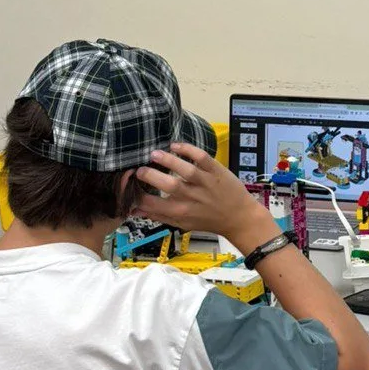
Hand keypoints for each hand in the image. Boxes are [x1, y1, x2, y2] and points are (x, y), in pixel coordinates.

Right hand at [132, 143, 272, 247]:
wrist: (239, 217)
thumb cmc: (209, 220)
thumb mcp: (182, 223)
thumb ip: (159, 216)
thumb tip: (135, 209)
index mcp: (180, 212)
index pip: (152, 204)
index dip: (136, 195)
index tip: (129, 185)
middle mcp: (192, 198)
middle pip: (167, 185)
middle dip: (150, 176)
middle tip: (139, 169)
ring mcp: (205, 183)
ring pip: (185, 169)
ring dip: (168, 160)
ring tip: (154, 154)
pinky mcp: (216, 171)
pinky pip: (202, 158)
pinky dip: (189, 150)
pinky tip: (175, 146)